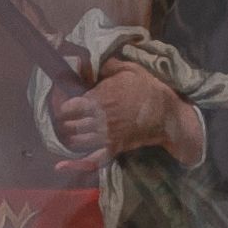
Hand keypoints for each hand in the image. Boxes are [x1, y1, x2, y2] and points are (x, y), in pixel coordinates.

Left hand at [51, 59, 204, 173]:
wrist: (167, 114)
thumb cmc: (148, 89)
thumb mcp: (128, 69)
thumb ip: (106, 66)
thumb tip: (87, 62)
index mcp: (98, 99)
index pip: (67, 107)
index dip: (60, 105)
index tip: (61, 103)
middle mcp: (98, 120)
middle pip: (68, 125)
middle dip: (63, 121)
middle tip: (64, 118)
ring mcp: (105, 136)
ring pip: (75, 142)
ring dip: (68, 137)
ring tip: (68, 132)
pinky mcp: (113, 149)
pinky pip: (91, 160)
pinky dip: (75, 164)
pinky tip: (60, 165)